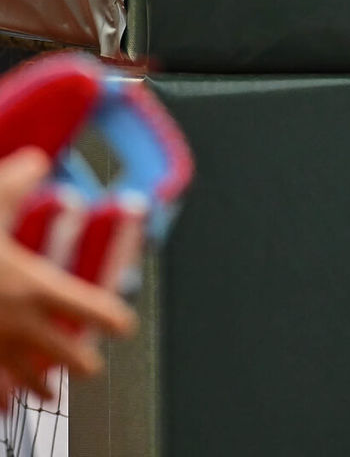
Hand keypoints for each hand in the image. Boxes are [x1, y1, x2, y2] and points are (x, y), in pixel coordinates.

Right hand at [0, 149, 135, 403]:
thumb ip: (18, 181)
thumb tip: (36, 160)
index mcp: (36, 286)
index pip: (91, 309)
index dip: (114, 319)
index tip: (125, 326)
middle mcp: (20, 323)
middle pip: (66, 353)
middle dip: (82, 361)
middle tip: (93, 367)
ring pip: (26, 378)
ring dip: (40, 384)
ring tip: (48, 391)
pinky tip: (0, 401)